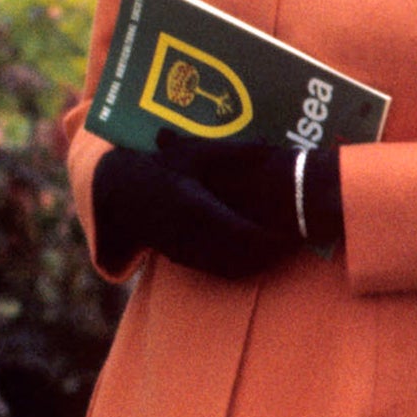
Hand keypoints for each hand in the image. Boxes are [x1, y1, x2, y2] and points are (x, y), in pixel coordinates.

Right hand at [90, 134, 341, 281]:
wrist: (117, 193)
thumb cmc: (157, 165)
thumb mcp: (193, 152)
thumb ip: (232, 152)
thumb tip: (271, 145)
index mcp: (194, 206)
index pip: (243, 232)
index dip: (272, 238)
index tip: (295, 233)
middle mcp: (189, 234)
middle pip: (243, 256)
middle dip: (273, 254)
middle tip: (298, 242)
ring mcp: (184, 250)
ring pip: (232, 268)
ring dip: (260, 264)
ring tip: (284, 249)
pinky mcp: (182, 259)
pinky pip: (219, 270)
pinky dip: (243, 266)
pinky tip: (259, 256)